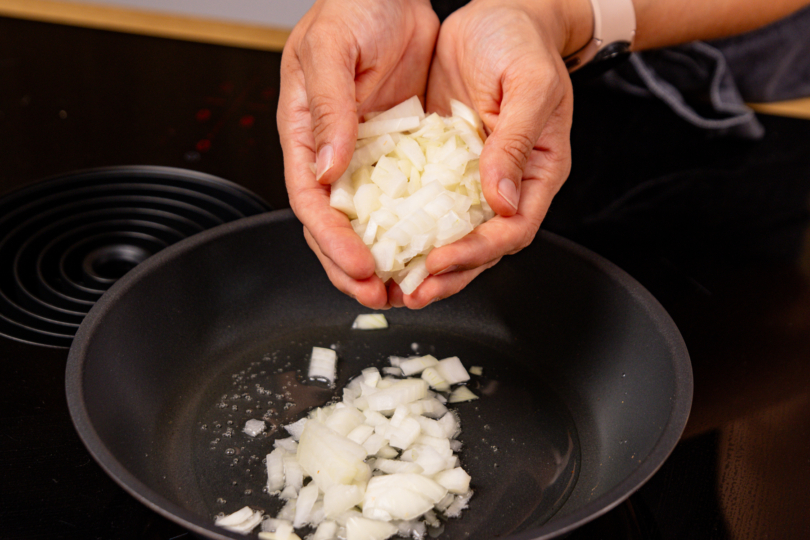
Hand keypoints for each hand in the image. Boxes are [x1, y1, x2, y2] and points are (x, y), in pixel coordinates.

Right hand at [278, 0, 439, 308]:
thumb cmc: (352, 8)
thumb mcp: (332, 50)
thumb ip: (329, 110)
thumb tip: (329, 170)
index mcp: (306, 135)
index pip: (311, 202)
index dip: (332, 241)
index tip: (359, 267)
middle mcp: (334, 154)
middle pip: (336, 226)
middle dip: (354, 266)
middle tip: (382, 297)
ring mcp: (368, 156)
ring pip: (372, 221)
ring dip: (386, 257)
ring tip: (406, 288)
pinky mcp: (401, 151)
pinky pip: (407, 197)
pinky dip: (415, 227)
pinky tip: (432, 248)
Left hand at [389, 0, 590, 308]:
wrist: (499, 14)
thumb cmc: (524, 44)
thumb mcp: (529, 86)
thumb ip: (516, 142)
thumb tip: (503, 200)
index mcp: (536, 173)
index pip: (511, 230)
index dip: (477, 252)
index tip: (441, 261)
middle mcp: (504, 183)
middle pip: (479, 246)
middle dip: (445, 274)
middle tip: (410, 292)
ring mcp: (470, 176)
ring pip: (448, 232)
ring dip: (421, 261)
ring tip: (390, 282)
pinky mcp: (441, 162)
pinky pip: (422, 201)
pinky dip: (403, 223)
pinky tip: (377, 237)